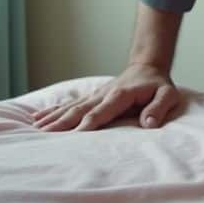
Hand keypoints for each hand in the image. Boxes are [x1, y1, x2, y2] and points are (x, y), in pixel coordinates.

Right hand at [31, 63, 182, 131]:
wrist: (147, 67)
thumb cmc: (158, 85)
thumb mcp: (167, 95)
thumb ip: (158, 108)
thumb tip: (149, 123)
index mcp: (120, 95)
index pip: (102, 111)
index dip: (89, 122)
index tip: (76, 135)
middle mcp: (103, 94)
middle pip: (80, 109)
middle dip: (63, 122)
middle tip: (46, 135)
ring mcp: (94, 95)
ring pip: (71, 107)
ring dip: (53, 117)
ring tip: (36, 128)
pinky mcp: (90, 97)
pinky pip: (69, 104)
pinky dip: (53, 110)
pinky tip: (37, 118)